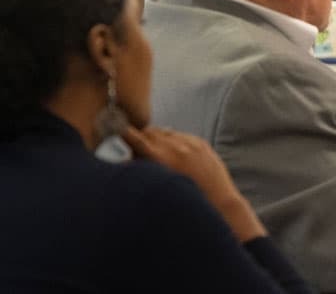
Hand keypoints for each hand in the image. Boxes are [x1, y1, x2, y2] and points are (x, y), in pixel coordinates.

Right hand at [119, 125, 266, 241]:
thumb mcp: (158, 186)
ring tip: (153, 151)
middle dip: (139, 138)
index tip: (116, 137)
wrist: (219, 203)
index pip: (133, 135)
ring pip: (164, 132)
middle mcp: (174, 147)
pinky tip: (171, 152)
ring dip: (156, 138)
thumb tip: (124, 160)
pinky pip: (180, 135)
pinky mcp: (201, 143)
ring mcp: (190, 143)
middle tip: (133, 147)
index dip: (123, 135)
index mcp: (159, 157)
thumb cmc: (184, 203)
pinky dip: (173, 141)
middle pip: (148, 131)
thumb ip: (141, 171)